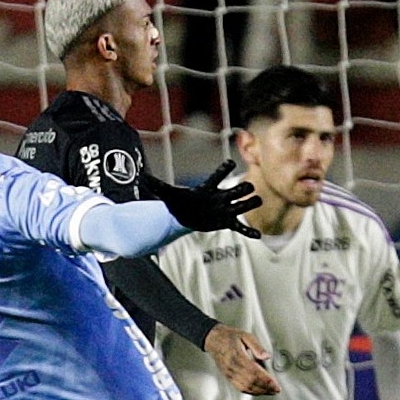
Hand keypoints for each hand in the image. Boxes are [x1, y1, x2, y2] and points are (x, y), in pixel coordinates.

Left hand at [142, 162, 261, 238]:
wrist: (186, 215)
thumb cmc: (179, 202)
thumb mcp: (168, 194)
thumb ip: (157, 186)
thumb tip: (141, 176)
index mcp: (209, 188)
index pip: (219, 175)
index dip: (225, 169)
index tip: (230, 163)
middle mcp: (221, 196)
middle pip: (238, 188)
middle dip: (243, 188)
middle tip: (246, 188)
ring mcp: (226, 209)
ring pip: (244, 204)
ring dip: (250, 203)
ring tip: (256, 201)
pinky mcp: (227, 222)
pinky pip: (240, 227)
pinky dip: (249, 232)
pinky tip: (258, 236)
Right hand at [203, 324, 279, 395]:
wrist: (213, 339)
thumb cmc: (229, 337)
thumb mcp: (245, 335)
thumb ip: (257, 346)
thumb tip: (267, 356)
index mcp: (237, 356)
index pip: (254, 372)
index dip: (266, 380)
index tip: (276, 384)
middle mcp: (232, 367)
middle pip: (251, 382)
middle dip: (265, 388)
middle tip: (276, 390)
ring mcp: (229, 373)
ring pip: (245, 387)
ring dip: (259, 391)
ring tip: (270, 391)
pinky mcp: (228, 377)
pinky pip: (239, 387)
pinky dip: (250, 391)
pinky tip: (258, 391)